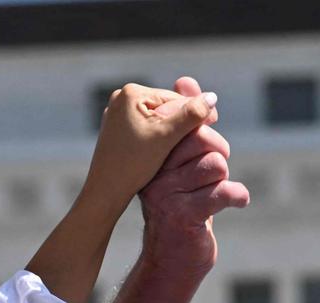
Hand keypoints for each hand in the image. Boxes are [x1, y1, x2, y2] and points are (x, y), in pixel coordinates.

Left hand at [81, 81, 217, 207]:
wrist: (105, 191)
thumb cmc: (134, 164)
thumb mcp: (167, 138)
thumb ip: (191, 116)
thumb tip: (213, 97)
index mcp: (131, 93)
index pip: (175, 98)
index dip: (195, 112)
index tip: (214, 123)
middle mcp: (121, 97)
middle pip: (165, 106)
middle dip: (182, 121)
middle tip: (205, 134)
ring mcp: (116, 113)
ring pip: (156, 118)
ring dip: (171, 130)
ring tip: (187, 144)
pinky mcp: (116, 128)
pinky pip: (145, 127)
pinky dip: (157, 136)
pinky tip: (166, 150)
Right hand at [138, 77, 251, 277]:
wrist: (172, 260)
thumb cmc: (181, 205)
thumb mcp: (181, 161)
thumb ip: (186, 122)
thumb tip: (186, 81)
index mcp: (152, 157)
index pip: (186, 123)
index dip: (206, 131)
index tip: (209, 147)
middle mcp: (154, 174)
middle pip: (202, 139)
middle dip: (219, 152)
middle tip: (216, 172)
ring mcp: (167, 196)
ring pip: (215, 164)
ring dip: (224, 179)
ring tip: (214, 193)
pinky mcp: (184, 217)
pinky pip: (223, 192)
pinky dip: (238, 196)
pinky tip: (236, 202)